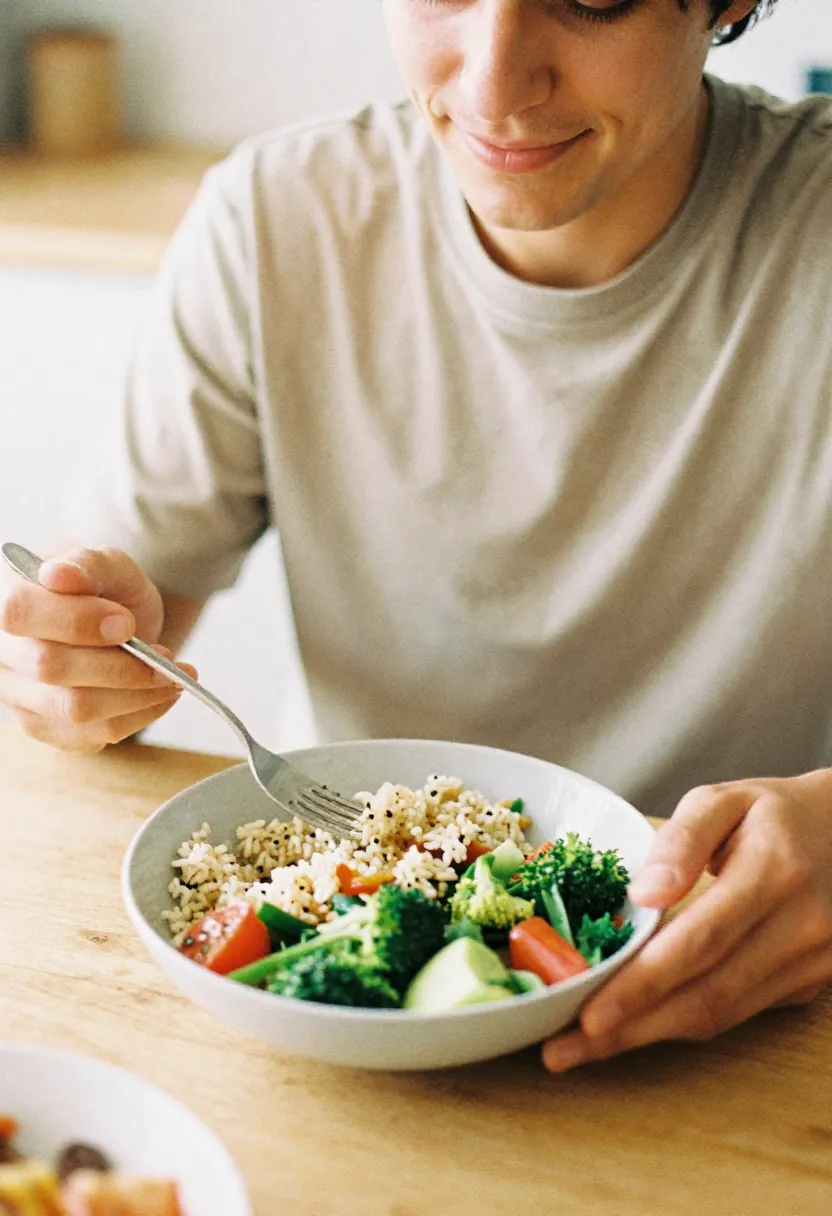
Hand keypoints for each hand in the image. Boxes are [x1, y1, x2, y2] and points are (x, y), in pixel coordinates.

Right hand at [0, 545, 195, 752]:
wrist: (116, 623)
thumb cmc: (105, 591)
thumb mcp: (108, 564)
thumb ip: (87, 566)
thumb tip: (60, 576)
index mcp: (7, 599)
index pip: (20, 613)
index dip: (76, 621)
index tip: (126, 624)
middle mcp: (3, 652)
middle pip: (50, 668)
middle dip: (119, 665)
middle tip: (164, 657)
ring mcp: (18, 695)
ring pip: (74, 709)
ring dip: (136, 696)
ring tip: (171, 677)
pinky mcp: (46, 727)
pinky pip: (92, 735)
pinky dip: (138, 716)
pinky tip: (159, 695)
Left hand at [542, 772, 831, 1071]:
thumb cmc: (777, 813)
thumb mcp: (726, 800)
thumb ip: (681, 838)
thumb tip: (641, 893)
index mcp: (775, 873)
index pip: (700, 942)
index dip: (642, 985)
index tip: (588, 1014)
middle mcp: (800, 929)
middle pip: (707, 995)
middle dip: (631, 1029)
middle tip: (563, 1051)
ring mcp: (811, 965)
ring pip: (722, 1015)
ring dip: (651, 1037)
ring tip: (585, 1047)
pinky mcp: (809, 987)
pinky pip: (738, 1012)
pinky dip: (684, 1023)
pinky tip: (638, 1027)